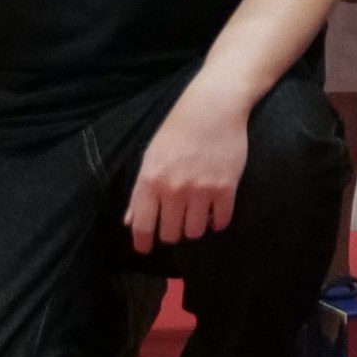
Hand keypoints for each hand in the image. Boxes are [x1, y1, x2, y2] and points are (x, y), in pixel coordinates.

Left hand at [126, 85, 249, 251]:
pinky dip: (217, 222)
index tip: (145, 249)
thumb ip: (139, 192)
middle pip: (171, 234)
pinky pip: (221, 221)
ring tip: (196, 216)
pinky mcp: (226, 188)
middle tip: (176, 224)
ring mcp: (201, 190)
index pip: (142, 226)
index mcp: (150, 181)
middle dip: (172, 233)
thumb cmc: (177, 129)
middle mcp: (173, 190)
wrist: (213, 107)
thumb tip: (130, 222)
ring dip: (194, 228)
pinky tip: (215, 213)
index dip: (143, 242)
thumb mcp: (151, 157)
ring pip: (195, 231)